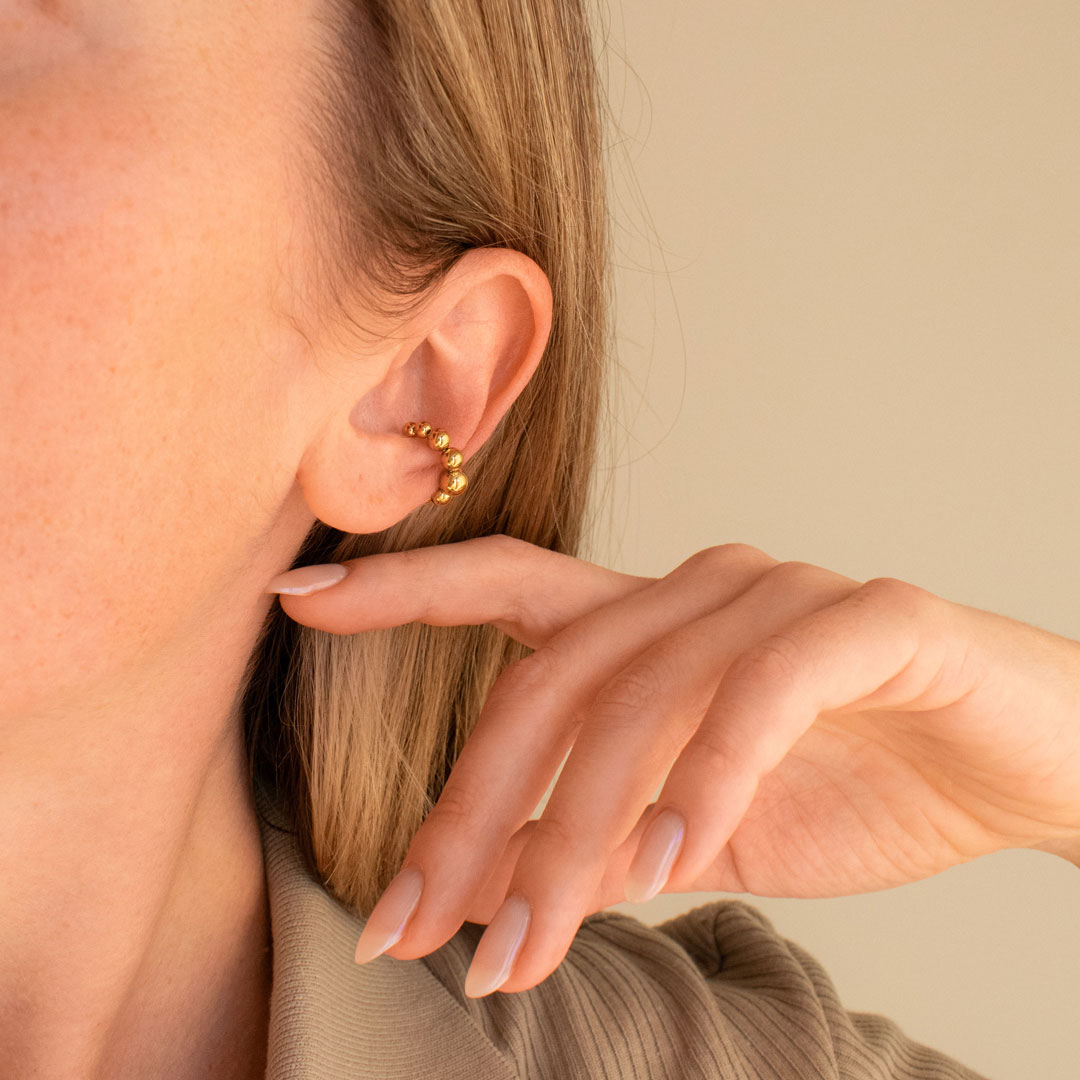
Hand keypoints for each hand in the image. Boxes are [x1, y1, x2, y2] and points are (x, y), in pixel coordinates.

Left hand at [270, 536, 1079, 996]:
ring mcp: (780, 596)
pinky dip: (703, 780)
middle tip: (419, 923)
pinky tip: (667, 861)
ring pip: (640, 697)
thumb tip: (495, 902)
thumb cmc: (857, 780)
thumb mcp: (699, 834)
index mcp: (652, 622)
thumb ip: (603, 846)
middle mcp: (699, 589)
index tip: (301, 602)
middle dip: (473, 806)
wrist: (1020, 764)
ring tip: (529, 942)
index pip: (507, 587)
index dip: (404, 587)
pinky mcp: (867, 620)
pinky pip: (760, 692)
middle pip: (551, 677)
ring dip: (576, 828)